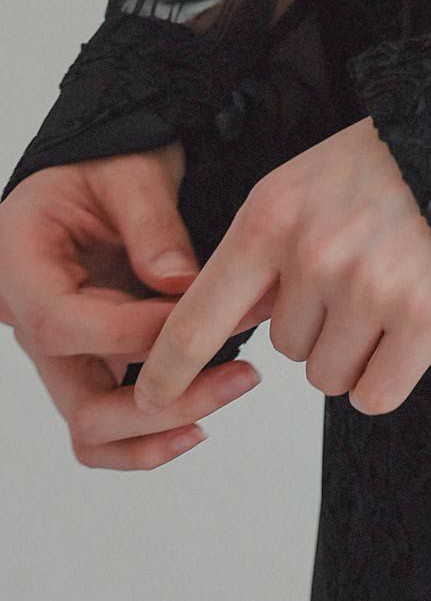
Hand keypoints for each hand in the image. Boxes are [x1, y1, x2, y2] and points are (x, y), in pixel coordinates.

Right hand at [0, 142, 261, 469]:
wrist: (104, 170)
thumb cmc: (106, 164)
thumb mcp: (131, 171)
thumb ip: (152, 225)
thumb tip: (180, 282)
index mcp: (20, 265)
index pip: (64, 325)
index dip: (135, 332)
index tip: (200, 318)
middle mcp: (30, 319)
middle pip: (80, 400)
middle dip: (163, 401)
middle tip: (239, 375)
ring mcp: (61, 351)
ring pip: (92, 427)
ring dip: (161, 426)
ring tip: (232, 388)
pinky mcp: (91, 362)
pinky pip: (107, 422)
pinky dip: (149, 436)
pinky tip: (200, 418)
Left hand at [134, 117, 430, 420]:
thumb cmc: (397, 159)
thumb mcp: (309, 182)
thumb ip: (267, 249)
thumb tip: (241, 324)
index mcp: (273, 215)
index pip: (200, 313)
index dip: (171, 365)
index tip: (150, 395)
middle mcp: (314, 254)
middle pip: (284, 347)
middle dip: (320, 323)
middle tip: (366, 269)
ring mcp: (371, 288)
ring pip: (328, 375)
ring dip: (357, 349)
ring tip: (396, 287)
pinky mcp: (427, 318)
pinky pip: (375, 395)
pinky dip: (390, 376)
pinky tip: (414, 329)